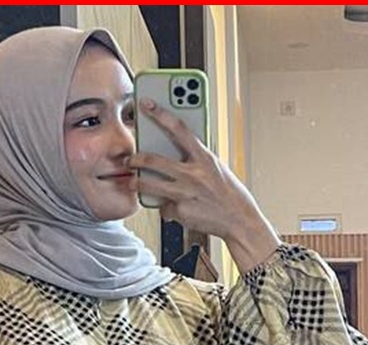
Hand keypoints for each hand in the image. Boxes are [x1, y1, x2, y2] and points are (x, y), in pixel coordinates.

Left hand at [130, 98, 280, 272]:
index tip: (146, 102)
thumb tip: (173, 151)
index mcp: (204, 157)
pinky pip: (163, 207)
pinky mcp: (179, 211)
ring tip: (132, 181)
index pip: (179, 129)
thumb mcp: (215, 167)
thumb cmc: (227, 191)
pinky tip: (176, 208)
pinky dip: (166, 208)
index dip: (161, 113)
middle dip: (136, 159)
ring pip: (149, 184)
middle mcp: (193, 173)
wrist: (238, 220)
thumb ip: (195, 158)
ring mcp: (184, 193)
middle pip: (153, 160)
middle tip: (129, 159)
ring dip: (136, 183)